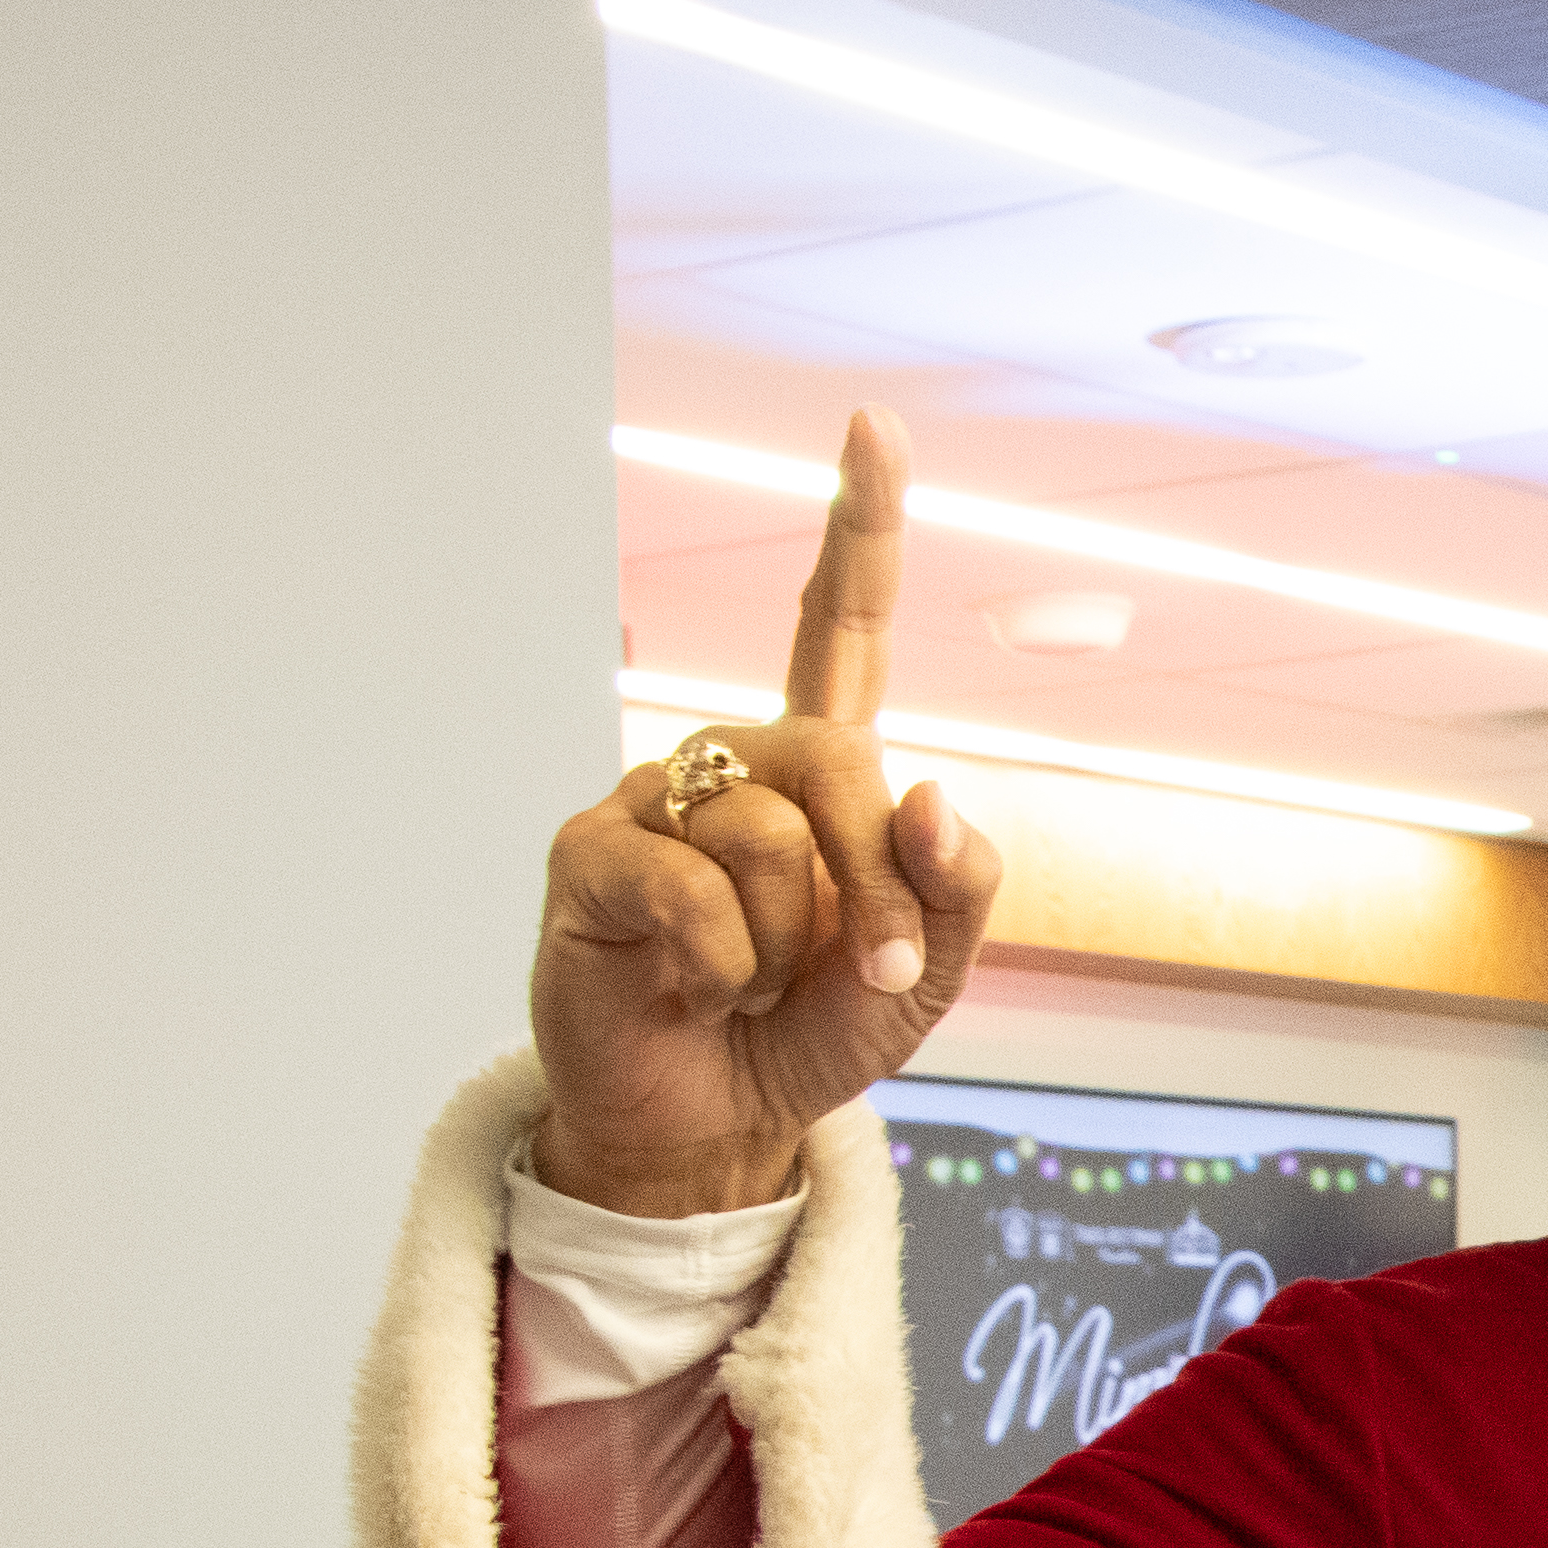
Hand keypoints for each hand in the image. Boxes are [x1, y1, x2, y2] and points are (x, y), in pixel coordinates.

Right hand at [527, 410, 1003, 1214]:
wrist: (715, 1124)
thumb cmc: (812, 1030)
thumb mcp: (923, 973)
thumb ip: (955, 887)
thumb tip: (934, 795)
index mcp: (821, 771)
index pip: (842, 626)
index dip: (859, 526)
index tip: (877, 423)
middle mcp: (737, 763)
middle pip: (839, 761)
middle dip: (879, 886)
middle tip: (875, 973)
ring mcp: (656, 801)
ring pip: (767, 833)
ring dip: (795, 940)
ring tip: (759, 986)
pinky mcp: (592, 855)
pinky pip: (688, 888)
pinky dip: (719, 962)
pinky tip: (693, 987)